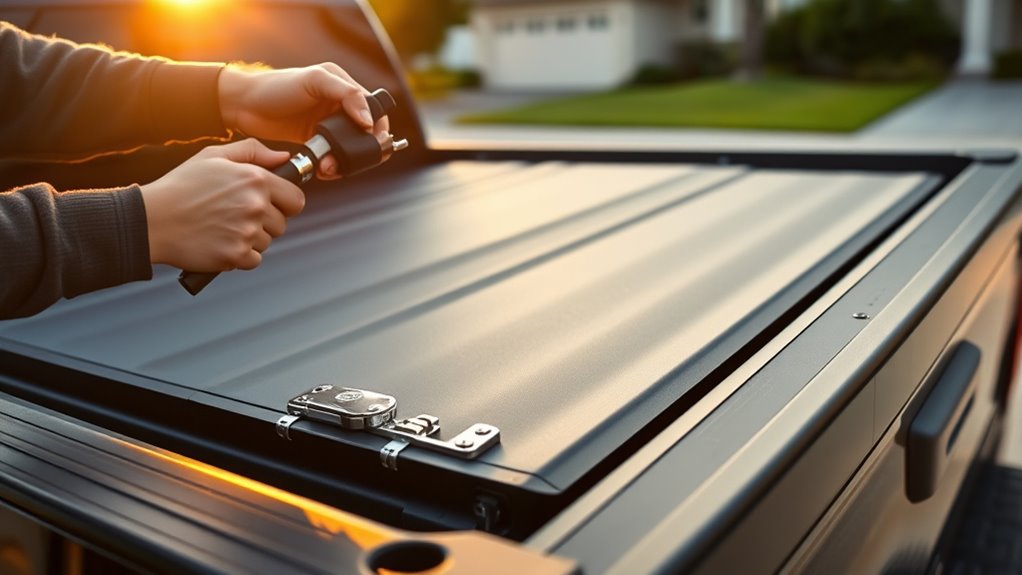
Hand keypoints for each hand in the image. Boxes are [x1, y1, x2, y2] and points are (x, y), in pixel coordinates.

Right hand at [140, 139, 304, 271]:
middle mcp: (256, 205)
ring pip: (266, 242)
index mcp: (256, 179)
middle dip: (264, 223)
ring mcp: (247, 232)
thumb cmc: (181, 186)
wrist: (152, 219)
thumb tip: (284, 157)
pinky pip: (253, 260)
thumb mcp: (214, 155)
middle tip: (235, 216)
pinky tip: (220, 242)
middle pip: (281, 224)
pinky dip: (240, 256)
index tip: (272, 206)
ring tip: (222, 227)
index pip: (296, 200)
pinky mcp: (236, 254)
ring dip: (250, 239)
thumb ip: (253, 151)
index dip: (285, 204)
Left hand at [217, 63, 390, 178]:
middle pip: (367, 133)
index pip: (375, 109)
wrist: (243, 105)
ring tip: (328, 168)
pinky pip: (334, 157)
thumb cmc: (275, 86)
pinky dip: (332, 166)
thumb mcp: (313, 81)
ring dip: (345, 162)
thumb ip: (346, 94)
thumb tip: (369, 120)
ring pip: (351, 149)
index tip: (372, 143)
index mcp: (344, 86)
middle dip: (361, 151)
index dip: (378, 128)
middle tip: (346, 161)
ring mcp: (328, 124)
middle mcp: (339, 105)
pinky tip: (322, 169)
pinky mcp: (316, 140)